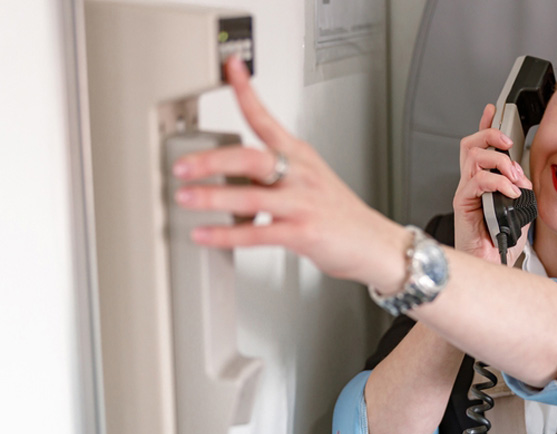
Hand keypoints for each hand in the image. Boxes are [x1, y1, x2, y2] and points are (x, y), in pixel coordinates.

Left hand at [172, 56, 407, 289]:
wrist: (374, 243)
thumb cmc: (340, 214)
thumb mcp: (309, 181)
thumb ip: (272, 173)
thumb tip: (231, 174)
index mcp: (300, 156)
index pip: (268, 117)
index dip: (247, 91)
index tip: (229, 68)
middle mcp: (301, 174)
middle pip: (252, 156)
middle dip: (212, 160)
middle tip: (182, 164)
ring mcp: (302, 203)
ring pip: (251, 195)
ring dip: (212, 197)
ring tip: (185, 198)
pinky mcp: (303, 233)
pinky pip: (257, 233)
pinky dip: (226, 234)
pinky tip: (205, 235)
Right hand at [452, 104, 532, 263]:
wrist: (489, 265)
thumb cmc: (498, 242)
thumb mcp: (519, 212)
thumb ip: (521, 194)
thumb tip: (528, 183)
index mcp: (482, 183)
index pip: (479, 147)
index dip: (484, 126)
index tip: (492, 110)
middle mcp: (470, 184)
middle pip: (470, 144)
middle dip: (490, 135)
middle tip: (509, 143)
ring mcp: (466, 193)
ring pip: (474, 157)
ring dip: (500, 162)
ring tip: (515, 177)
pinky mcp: (463, 204)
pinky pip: (478, 181)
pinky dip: (499, 182)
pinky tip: (511, 192)